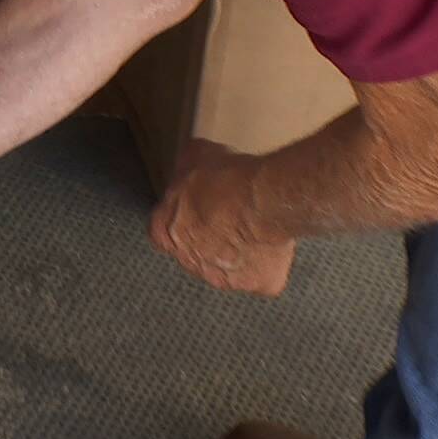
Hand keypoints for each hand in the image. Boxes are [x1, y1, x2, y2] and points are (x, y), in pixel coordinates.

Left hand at [148, 138, 296, 297]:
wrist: (260, 200)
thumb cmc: (224, 180)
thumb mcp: (194, 154)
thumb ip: (185, 165)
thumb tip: (189, 159)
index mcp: (165, 232)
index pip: (164, 230)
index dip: (183, 217)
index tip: (198, 206)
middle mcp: (189, 261)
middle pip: (197, 253)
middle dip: (211, 237)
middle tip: (229, 215)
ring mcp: (223, 277)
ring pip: (230, 267)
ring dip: (238, 252)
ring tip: (254, 227)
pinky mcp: (257, 283)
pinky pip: (263, 276)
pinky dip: (269, 264)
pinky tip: (274, 244)